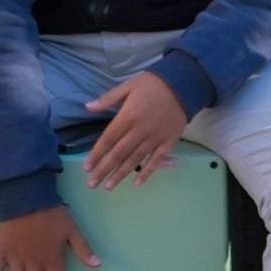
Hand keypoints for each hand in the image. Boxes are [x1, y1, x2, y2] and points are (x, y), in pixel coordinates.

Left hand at [84, 71, 188, 189]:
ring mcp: (155, 137)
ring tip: (109, 186)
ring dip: (121, 174)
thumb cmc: (153, 84)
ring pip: (136, 159)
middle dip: (104, 169)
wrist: (184, 83)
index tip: (87, 167)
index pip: (108, 139)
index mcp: (128, 116)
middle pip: (119, 153)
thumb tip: (87, 107)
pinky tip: (137, 183)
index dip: (97, 154)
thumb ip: (108, 98)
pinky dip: (148, 172)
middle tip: (92, 184)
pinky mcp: (169, 141)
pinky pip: (157, 160)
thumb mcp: (128, 85)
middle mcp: (140, 130)